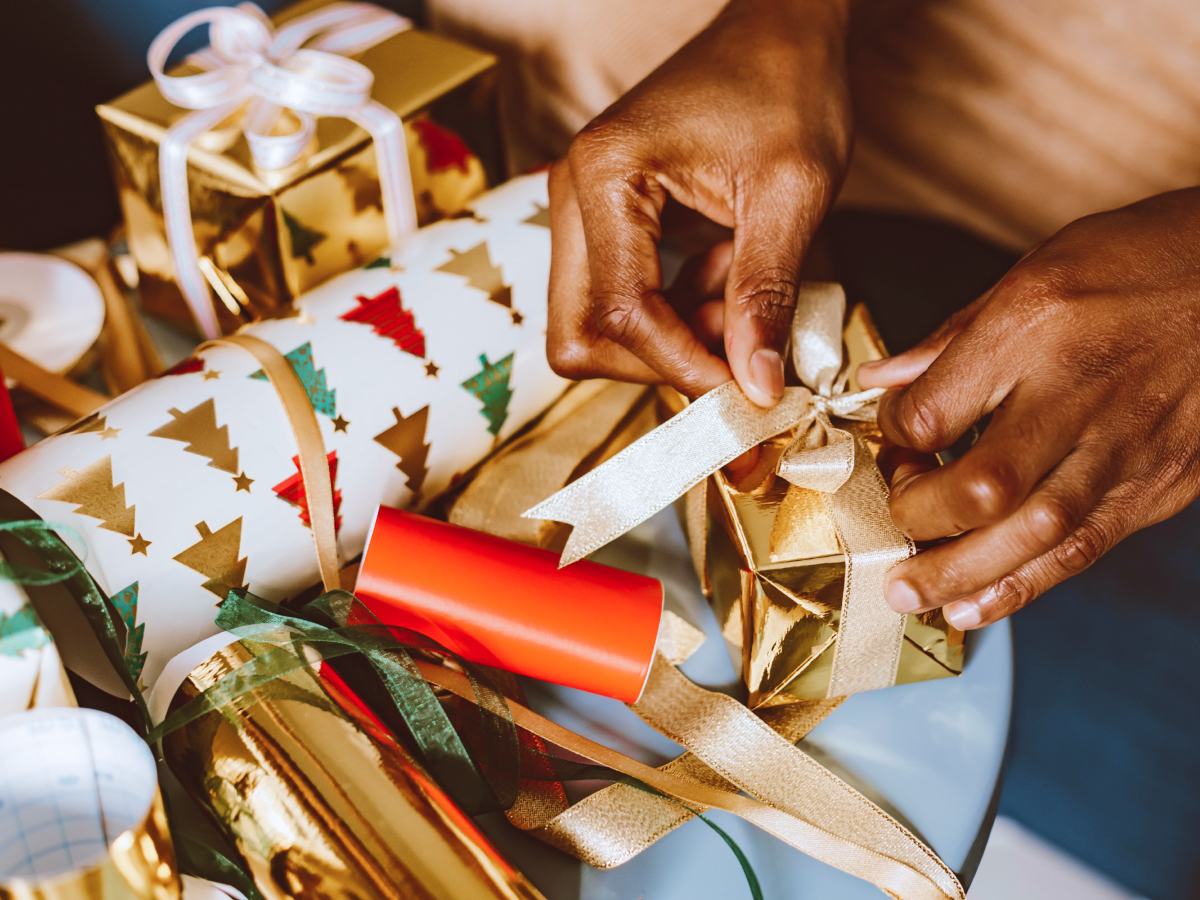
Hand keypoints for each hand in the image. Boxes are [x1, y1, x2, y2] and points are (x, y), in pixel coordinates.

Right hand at [546, 0, 854, 405]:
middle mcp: (571, 194)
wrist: (779, 29)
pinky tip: (723, 279)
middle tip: (736, 354)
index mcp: (606, 177)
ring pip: (592, 326)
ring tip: (738, 300)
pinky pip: (616, 300)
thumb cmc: (786, 85)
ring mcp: (580, 209)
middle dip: (661, 362)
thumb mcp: (792, 193)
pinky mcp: (601, 221)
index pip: (620, 313)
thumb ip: (766, 294)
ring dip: (669, 339)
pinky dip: (671, 313)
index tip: (746, 390)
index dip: (683, 365)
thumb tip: (756, 387)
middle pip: (580, 334)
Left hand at [857, 188, 1199, 628]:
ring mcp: (1128, 445)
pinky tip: (976, 606)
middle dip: (919, 518)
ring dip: (961, 574)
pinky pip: (1084, 549)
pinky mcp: (1162, 483)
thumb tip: (879, 381)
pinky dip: (1023, 585)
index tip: (891, 440)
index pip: (934, 411)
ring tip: (910, 595)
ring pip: (1034, 534)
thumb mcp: (1033, 271)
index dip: (893, 437)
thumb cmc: (1138, 261)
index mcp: (1034, 325)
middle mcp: (1080, 391)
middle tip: (893, 524)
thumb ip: (952, 339)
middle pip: (983, 486)